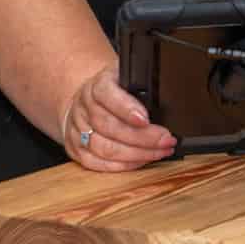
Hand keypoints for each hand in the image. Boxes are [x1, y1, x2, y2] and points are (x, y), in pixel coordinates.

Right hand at [60, 67, 175, 170]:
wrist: (85, 101)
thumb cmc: (114, 91)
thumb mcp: (128, 78)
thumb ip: (142, 85)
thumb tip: (169, 97)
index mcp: (97, 86)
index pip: (107, 94)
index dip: (126, 108)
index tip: (146, 119)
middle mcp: (84, 107)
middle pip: (110, 126)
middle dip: (143, 137)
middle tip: (166, 140)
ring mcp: (77, 130)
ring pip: (104, 147)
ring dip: (136, 154)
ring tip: (159, 152)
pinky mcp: (76, 149)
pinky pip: (96, 163)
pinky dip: (122, 165)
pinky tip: (141, 161)